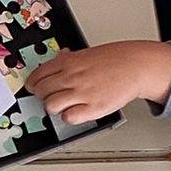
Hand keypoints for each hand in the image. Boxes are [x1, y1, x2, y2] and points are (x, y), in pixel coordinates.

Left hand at [27, 39, 170, 125]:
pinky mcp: (93, 108)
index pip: (37, 75)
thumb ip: (70, 58)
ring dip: (54, 107)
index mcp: (69, 62)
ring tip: (64, 105)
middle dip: (43, 96)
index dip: (33, 84)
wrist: (137, 65)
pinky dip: (69, 117)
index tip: (33, 87)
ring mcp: (82, 93)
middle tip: (51, 96)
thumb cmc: (116, 59)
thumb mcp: (88, 52)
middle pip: (40, 92)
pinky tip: (76, 111)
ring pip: (50, 106)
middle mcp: (72, 77)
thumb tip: (59, 57)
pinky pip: (69, 118)